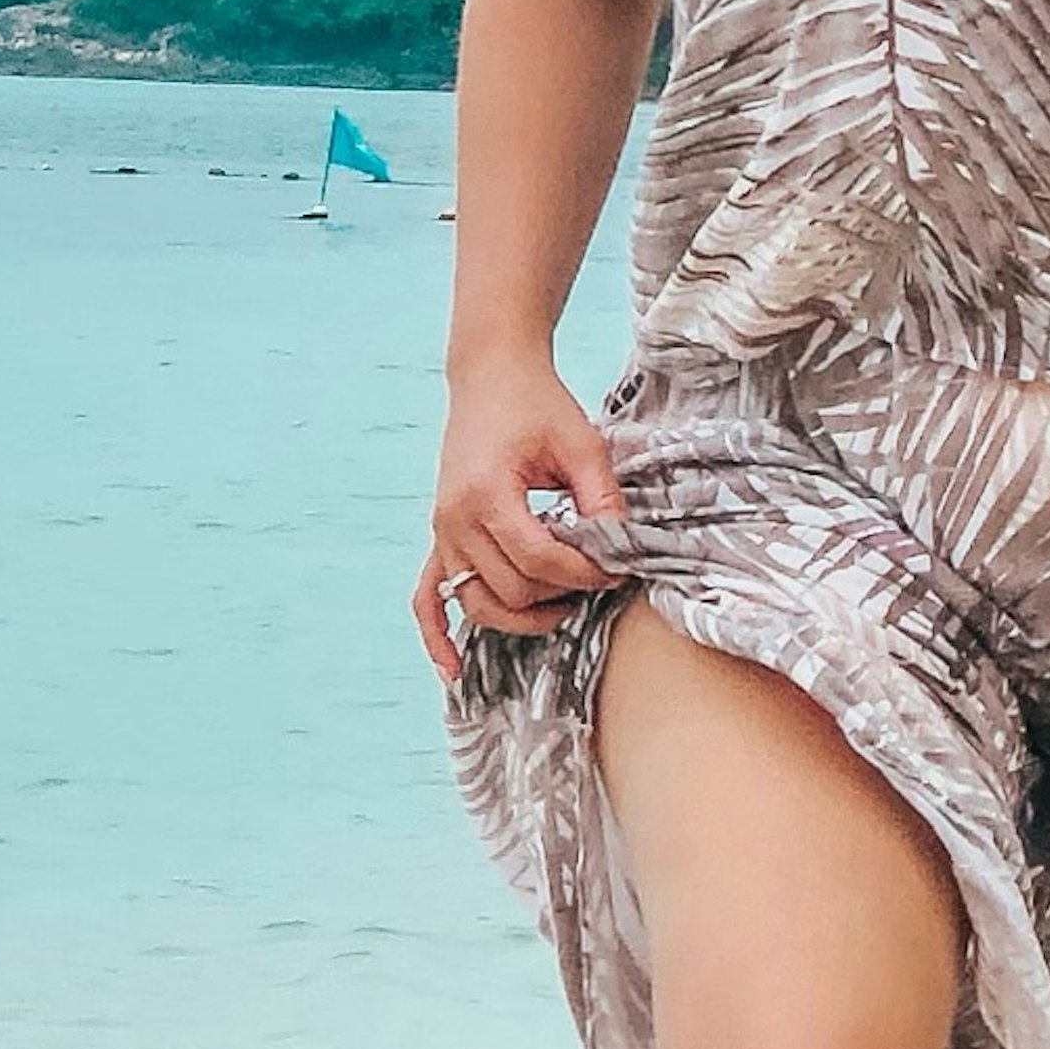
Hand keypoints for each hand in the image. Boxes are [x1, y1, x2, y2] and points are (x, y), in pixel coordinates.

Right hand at [418, 353, 626, 675]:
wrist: (492, 377)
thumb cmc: (538, 405)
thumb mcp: (581, 444)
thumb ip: (601, 499)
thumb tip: (622, 549)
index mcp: (487, 494)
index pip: (540, 561)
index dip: (586, 573)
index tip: (620, 568)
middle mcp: (454, 520)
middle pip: (511, 588)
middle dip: (563, 593)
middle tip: (603, 578)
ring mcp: (442, 531)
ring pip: (479, 602)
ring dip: (523, 616)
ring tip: (567, 606)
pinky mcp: (440, 536)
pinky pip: (427, 598)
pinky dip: (438, 636)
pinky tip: (454, 671)